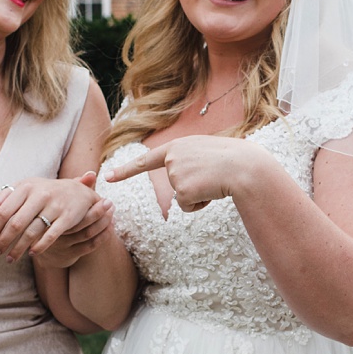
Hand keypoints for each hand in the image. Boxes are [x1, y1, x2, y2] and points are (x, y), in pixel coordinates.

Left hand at [0, 173, 112, 265]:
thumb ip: (7, 196)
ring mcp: (55, 206)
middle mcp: (40, 195)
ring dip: (18, 248)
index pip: (4, 211)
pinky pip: (51, 235)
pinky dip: (40, 246)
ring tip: (10, 259)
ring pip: (32, 232)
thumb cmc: (45, 191)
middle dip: (3, 241)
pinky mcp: (68, 217)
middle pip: (16, 223)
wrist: (78, 191)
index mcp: (26, 187)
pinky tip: (31, 253)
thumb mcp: (27, 187)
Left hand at [107, 136, 269, 212]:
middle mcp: (172, 158)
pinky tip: (212, 190)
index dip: (126, 170)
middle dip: (193, 187)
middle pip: (174, 185)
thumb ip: (189, 163)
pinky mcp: (181, 190)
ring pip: (182, 197)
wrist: (244, 166)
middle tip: (211, 176)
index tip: (108, 178)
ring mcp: (175, 173)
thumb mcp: (206, 153)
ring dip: (199, 195)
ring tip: (214, 181)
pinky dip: (201, 204)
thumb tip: (184, 185)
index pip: (146, 160)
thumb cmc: (232, 160)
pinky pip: (188, 207)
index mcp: (177, 146)